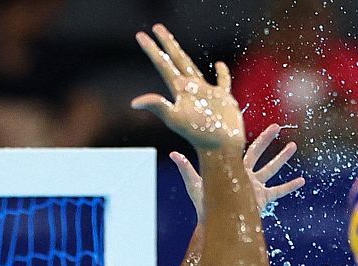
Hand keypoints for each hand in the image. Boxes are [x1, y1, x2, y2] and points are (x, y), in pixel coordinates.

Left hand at [130, 25, 244, 151]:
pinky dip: (222, 72)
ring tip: (175, 44)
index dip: (152, 49)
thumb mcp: (175, 118)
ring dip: (183, 55)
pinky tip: (219, 64)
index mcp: (179, 91)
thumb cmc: (198, 134)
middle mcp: (190, 89)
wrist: (219, 146)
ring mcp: (207, 93)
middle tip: (156, 27)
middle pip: (176, 60)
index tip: (141, 35)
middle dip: (166, 44)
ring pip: (194, 67)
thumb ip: (157, 107)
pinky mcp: (223, 98)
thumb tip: (134, 103)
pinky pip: (222, 81)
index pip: (162, 64)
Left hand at [171, 124, 304, 218]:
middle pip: (258, 153)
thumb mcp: (195, 184)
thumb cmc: (203, 205)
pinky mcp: (262, 199)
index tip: (244, 124)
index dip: (243, 136)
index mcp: (231, 168)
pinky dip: (290, 186)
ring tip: (293, 146)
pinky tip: (302, 181)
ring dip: (282, 158)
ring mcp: (255, 186)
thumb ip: (186, 169)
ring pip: (271, 169)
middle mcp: (244, 174)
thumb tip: (173, 154)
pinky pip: (279, 191)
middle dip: (267, 140)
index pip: (241, 148)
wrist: (215, 224)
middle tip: (277, 126)